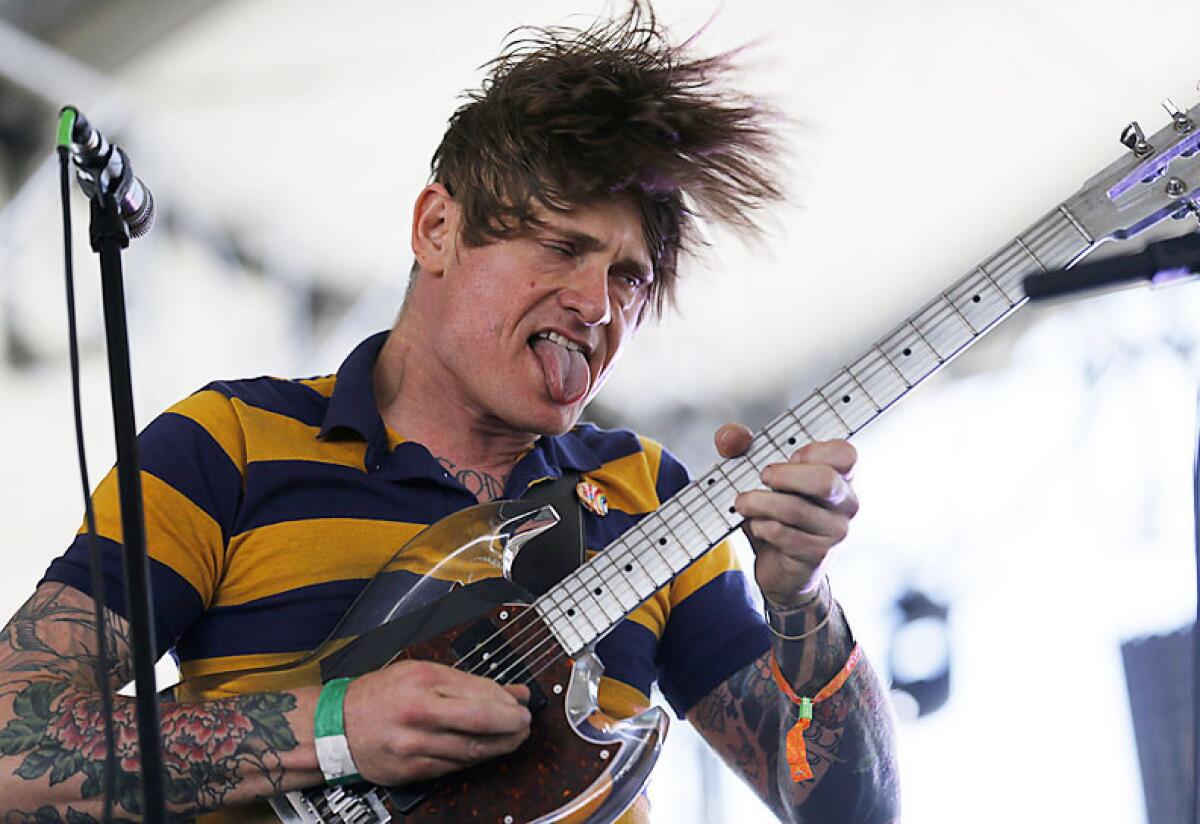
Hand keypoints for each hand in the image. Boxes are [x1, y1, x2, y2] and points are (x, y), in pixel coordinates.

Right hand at [342, 659, 531, 785]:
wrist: (337, 726)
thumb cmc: (380, 695)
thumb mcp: (421, 673)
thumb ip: (468, 682)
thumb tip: (511, 691)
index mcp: (423, 681)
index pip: (481, 692)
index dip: (508, 701)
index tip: (521, 703)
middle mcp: (420, 712)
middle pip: (481, 722)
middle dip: (512, 725)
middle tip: (525, 723)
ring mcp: (416, 744)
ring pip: (472, 750)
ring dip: (501, 746)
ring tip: (513, 738)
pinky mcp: (412, 769)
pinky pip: (455, 766)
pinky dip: (476, 759)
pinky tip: (485, 751)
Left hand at [714, 423, 858, 607]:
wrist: (784, 569)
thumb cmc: (779, 516)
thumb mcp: (763, 479)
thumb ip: (743, 449)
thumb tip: (731, 435)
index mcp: (841, 478)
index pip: (845, 454)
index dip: (814, 451)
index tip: (792, 457)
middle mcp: (846, 504)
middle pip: (824, 480)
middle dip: (784, 475)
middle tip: (764, 477)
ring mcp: (835, 532)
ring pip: (796, 509)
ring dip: (760, 503)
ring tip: (743, 503)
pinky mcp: (816, 555)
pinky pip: (784, 535)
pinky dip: (762, 526)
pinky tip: (757, 526)